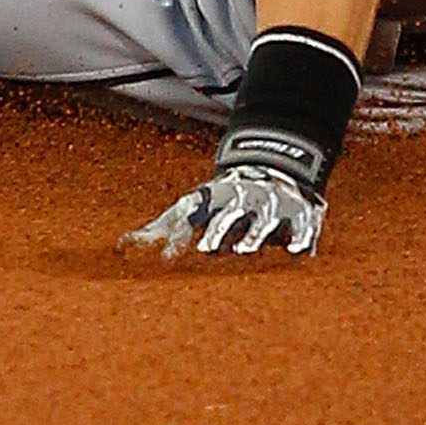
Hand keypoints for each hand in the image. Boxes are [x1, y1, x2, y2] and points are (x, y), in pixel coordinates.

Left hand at [121, 162, 325, 260]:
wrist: (274, 170)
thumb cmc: (223, 201)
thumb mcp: (195, 206)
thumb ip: (164, 228)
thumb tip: (122, 246)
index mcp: (217, 199)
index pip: (202, 214)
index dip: (190, 232)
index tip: (179, 254)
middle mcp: (245, 200)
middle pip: (230, 215)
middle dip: (218, 230)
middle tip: (206, 249)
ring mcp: (273, 206)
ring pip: (263, 220)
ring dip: (253, 233)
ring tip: (245, 250)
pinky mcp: (301, 216)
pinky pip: (303, 228)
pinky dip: (301, 239)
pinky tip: (296, 253)